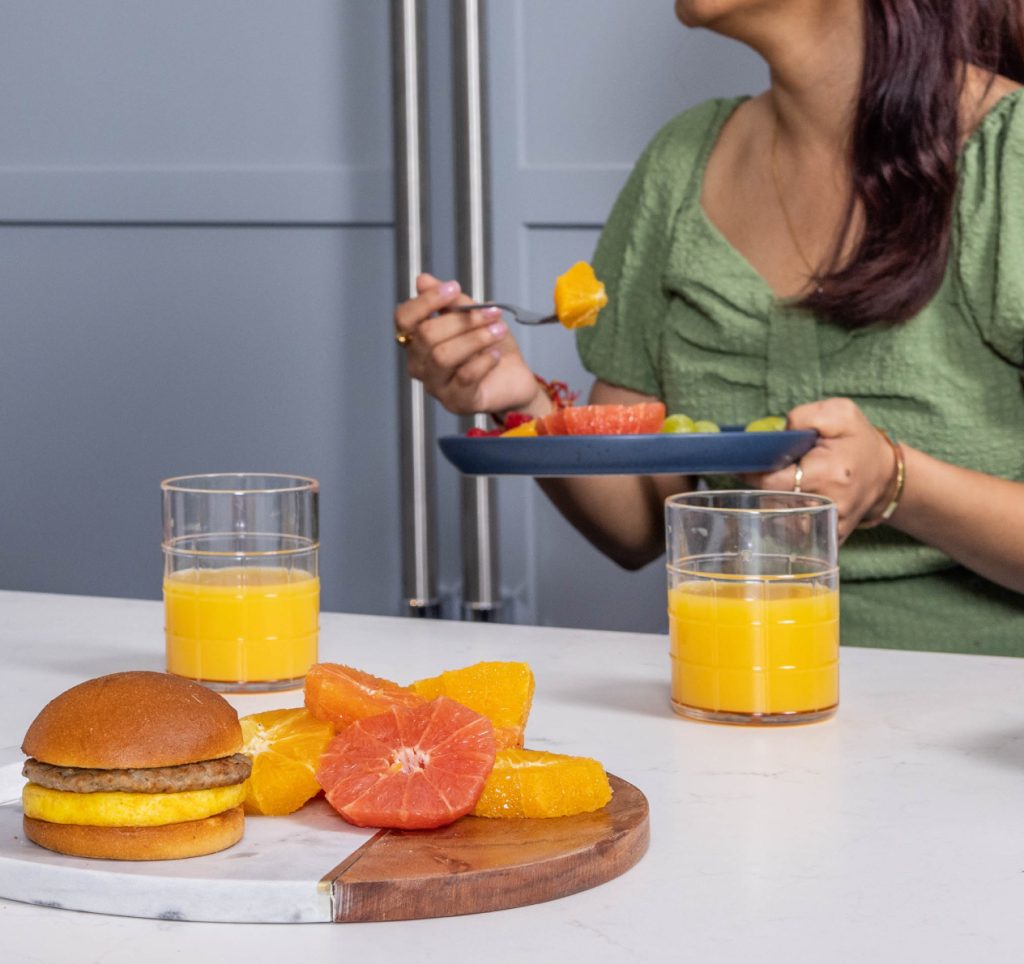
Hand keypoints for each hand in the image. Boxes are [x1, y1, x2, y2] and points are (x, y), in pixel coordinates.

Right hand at [394, 273, 541, 416]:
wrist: (514, 378)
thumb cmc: (491, 347)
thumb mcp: (474, 317)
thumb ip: (450, 302)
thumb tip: (423, 280)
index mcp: (418, 342)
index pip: (405, 319)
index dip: (425, 301)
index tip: (453, 288)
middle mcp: (420, 365)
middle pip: (426, 335)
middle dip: (462, 320)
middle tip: (490, 313)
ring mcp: (436, 386)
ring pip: (443, 356)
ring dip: (475, 338)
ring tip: (499, 330)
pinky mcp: (457, 402)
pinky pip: (464, 377)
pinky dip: (484, 360)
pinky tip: (496, 354)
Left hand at [742, 398, 895, 540]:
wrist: (884, 475)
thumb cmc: (859, 442)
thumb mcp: (840, 413)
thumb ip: (804, 416)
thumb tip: (778, 433)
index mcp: (828, 473)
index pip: (771, 481)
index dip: (751, 473)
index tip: (741, 464)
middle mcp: (828, 505)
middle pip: (771, 501)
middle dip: (761, 485)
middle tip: (762, 470)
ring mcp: (829, 526)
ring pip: (779, 519)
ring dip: (771, 502)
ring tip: (781, 483)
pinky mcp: (829, 538)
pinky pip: (793, 532)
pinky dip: (786, 517)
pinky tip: (791, 500)